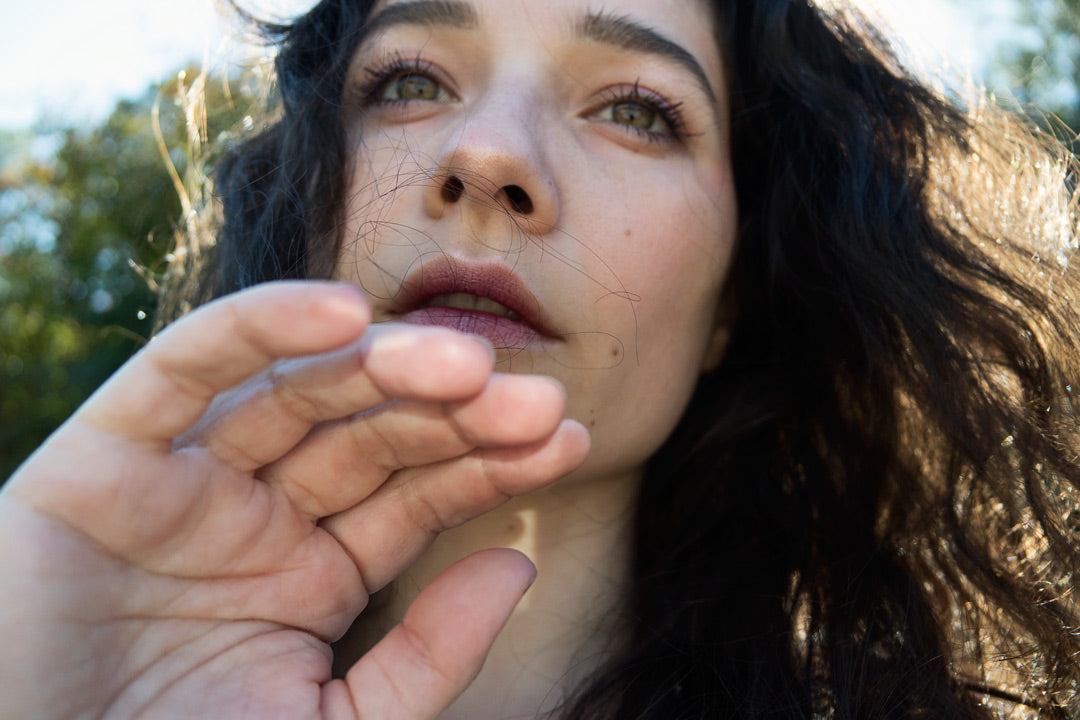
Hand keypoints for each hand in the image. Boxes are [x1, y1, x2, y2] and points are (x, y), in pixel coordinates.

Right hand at [0, 281, 589, 718]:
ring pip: (297, 391)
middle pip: (373, 432)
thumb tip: (519, 564)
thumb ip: (427, 657)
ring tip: (466, 361)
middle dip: (456, 410)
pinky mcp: (101, 459)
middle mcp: (257, 514)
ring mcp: (184, 482)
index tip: (568, 437)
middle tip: (535, 396)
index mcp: (314, 571)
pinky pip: (180, 370)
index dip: (493, 462)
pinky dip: (255, 328)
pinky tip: (343, 311)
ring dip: (383, 363)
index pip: (421, 493)